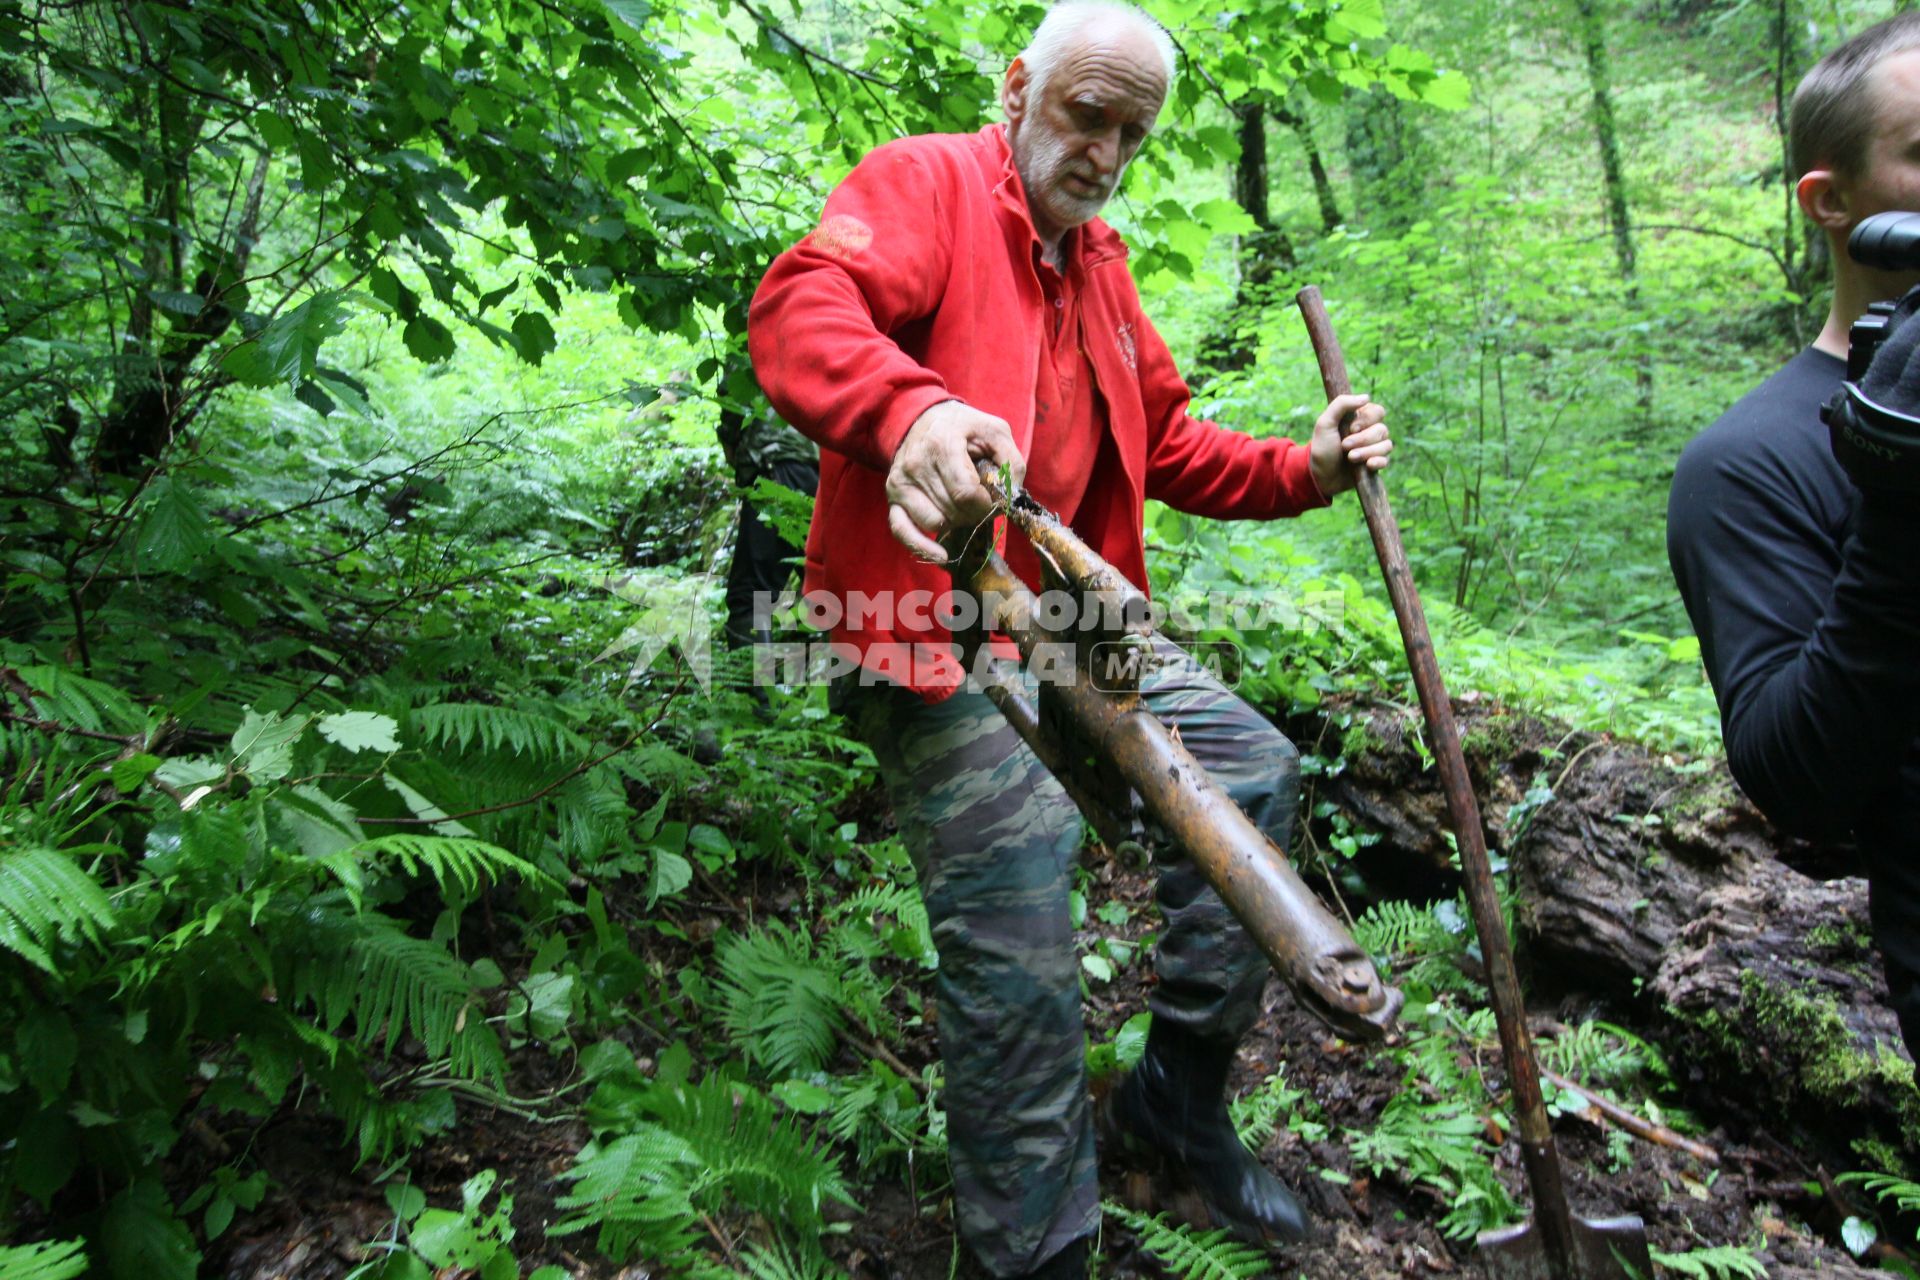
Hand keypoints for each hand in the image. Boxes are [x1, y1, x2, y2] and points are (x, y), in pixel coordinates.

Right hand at [886, 400, 1024, 561]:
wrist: (924, 419)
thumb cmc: (964, 428)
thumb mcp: (995, 431)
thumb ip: (1012, 461)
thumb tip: (1012, 497)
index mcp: (942, 445)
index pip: (966, 493)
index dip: (986, 504)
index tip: (994, 499)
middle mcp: (916, 464)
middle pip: (953, 510)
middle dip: (974, 513)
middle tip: (982, 502)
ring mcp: (901, 482)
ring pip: (935, 523)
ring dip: (956, 522)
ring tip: (962, 506)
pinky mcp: (893, 496)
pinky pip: (902, 530)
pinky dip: (921, 547)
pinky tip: (940, 555)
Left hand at [1309, 393, 1390, 497]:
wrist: (1319, 476)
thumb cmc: (1322, 447)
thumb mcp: (1325, 423)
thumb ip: (1341, 404)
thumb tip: (1366, 397)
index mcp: (1359, 419)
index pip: (1378, 412)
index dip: (1366, 420)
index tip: (1350, 428)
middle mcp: (1369, 432)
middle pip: (1382, 429)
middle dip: (1363, 439)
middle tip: (1344, 446)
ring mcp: (1373, 449)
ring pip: (1386, 445)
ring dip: (1367, 451)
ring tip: (1350, 458)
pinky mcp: (1375, 464)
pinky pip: (1386, 460)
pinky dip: (1378, 462)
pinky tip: (1367, 465)